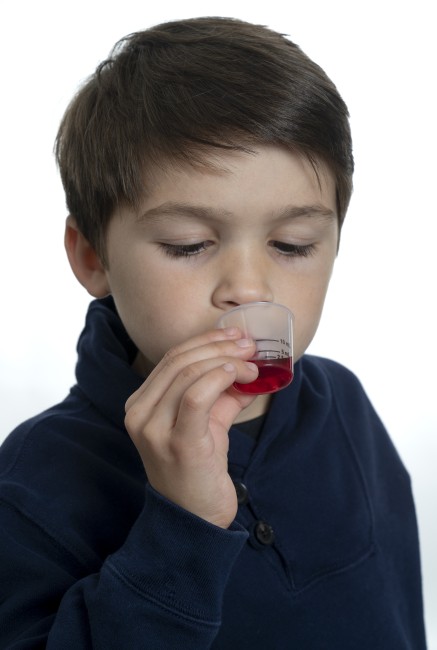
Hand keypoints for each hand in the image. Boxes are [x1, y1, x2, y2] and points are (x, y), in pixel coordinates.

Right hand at [124, 328, 257, 527]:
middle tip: (250, 345)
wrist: (194, 519)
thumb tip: (250, 365)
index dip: (207, 340)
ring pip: (189, 373)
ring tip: (253, 363)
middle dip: (220, 345)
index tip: (236, 335)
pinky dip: (219, 378)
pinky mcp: (177, 443)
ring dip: (226, 360)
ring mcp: (154, 429)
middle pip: (180, 360)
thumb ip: (223, 393)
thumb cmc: (198, 469)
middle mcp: (139, 413)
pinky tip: (239, 376)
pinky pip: (196, 397)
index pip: (172, 357)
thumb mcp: (208, 423)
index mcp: (141, 404)